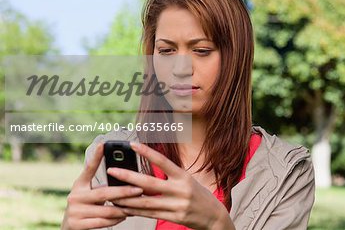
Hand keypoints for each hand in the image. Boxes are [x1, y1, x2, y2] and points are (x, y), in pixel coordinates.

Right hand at [61, 143, 143, 229]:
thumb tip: (126, 178)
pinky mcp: (76, 225)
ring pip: (106, 210)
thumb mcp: (89, 194)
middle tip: (139, 189)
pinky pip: (103, 222)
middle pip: (104, 192)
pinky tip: (123, 217)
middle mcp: (75, 196)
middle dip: (124, 191)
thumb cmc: (86, 207)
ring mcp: (75, 211)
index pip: (89, 169)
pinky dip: (116, 220)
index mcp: (79, 185)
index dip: (96, 157)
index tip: (103, 144)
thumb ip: (102, 187)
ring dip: (123, 209)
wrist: (69, 229)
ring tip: (134, 207)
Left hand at [107, 142, 234, 229]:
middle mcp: (181, 189)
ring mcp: (177, 205)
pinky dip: (135, 210)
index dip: (147, 152)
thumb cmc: (199, 195)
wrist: (214, 217)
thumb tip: (145, 175)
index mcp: (184, 176)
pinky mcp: (174, 218)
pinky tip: (124, 208)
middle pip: (149, 182)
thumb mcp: (188, 181)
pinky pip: (150, 214)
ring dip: (127, 198)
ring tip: (112, 193)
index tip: (132, 144)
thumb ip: (170, 177)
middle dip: (128, 176)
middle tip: (112, 170)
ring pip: (146, 201)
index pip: (162, 161)